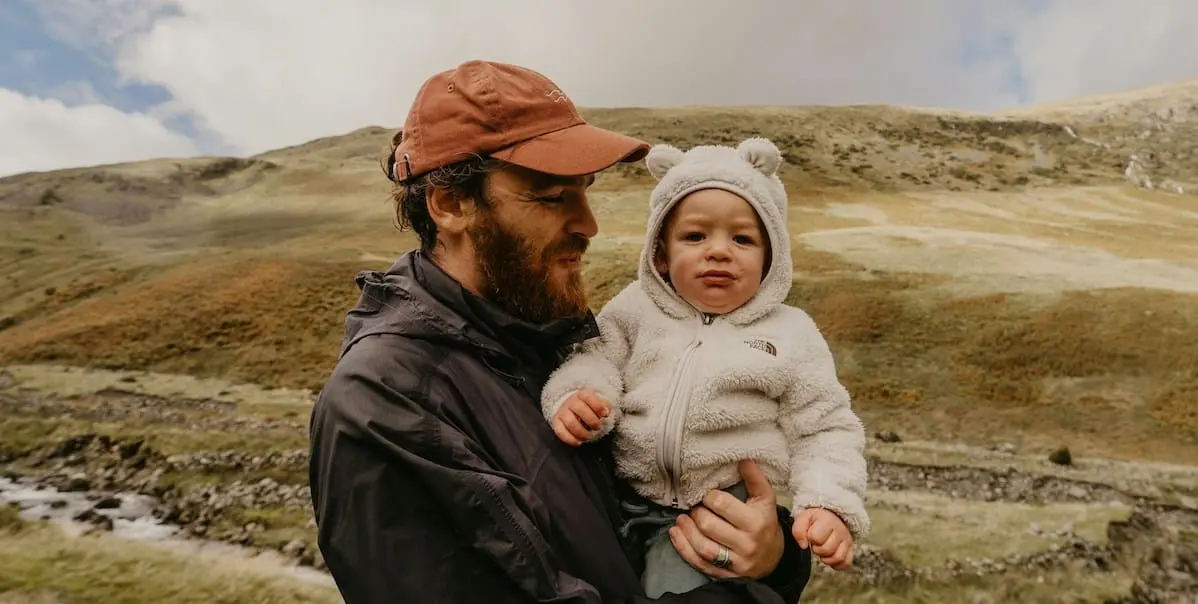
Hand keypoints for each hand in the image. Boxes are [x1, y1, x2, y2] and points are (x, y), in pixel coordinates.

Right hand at [551, 388, 609, 445]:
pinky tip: (579, 442)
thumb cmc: (587, 406)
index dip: (598, 406)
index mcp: (582, 395)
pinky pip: (560, 432)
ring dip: (582, 432)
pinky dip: (570, 439)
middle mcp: (570, 402)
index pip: (589, 397)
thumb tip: (605, 412)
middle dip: (592, 421)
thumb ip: (604, 405)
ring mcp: (562, 412)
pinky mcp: (556, 423)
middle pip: (580, 410)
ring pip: (570, 423)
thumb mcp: (597, 402)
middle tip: (598, 427)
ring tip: (589, 436)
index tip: (605, 414)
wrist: (569, 406)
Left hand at [667, 460, 783, 579]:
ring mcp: (735, 563)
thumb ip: (755, 479)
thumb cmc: (765, 523)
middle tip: (695, 508)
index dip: (709, 497)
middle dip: (697, 514)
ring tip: (682, 519)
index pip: (723, 506)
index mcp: (756, 522)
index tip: (707, 495)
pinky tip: (676, 534)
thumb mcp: (766, 499)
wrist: (774, 558)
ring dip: (687, 531)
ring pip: (703, 548)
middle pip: (710, 526)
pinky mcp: (725, 575)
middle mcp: (746, 544)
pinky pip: (699, 564)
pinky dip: (683, 548)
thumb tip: (743, 459)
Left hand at [792, 507, 852, 569]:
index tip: (810, 534)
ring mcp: (847, 540)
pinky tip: (829, 557)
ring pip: (838, 558)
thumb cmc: (815, 519)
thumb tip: (803, 546)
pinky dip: (836, 565)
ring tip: (822, 551)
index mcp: (828, 521)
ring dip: (826, 559)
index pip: (817, 537)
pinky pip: (846, 563)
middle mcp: (840, 530)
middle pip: (827, 550)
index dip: (810, 538)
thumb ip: (798, 530)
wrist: (831, 516)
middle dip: (817, 549)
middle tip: (816, 544)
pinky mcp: (850, 549)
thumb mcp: (803, 518)